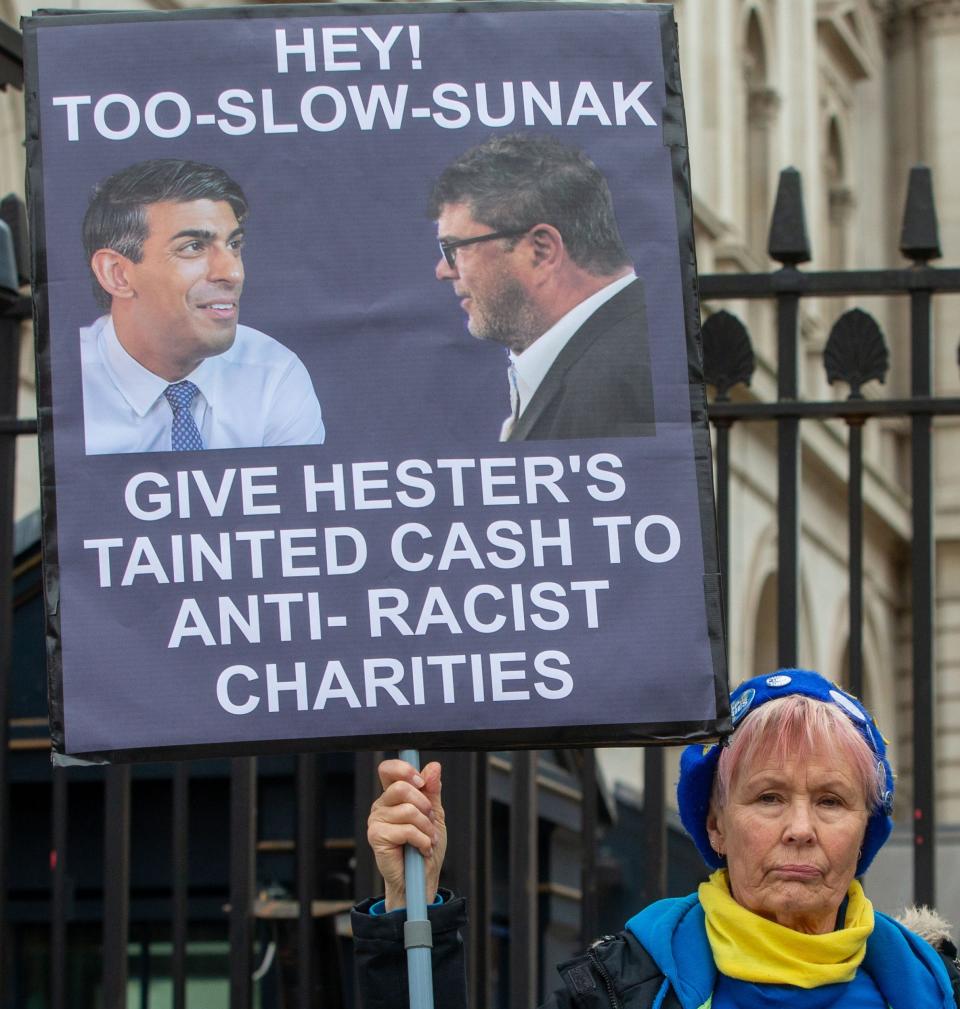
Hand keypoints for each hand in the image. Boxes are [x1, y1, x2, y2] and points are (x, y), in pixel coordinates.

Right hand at [367, 759, 446, 910]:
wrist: (421, 879)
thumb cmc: (425, 846)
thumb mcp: (434, 814)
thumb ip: (432, 790)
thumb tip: (433, 767)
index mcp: (392, 796)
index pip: (388, 769)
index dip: (405, 770)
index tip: (421, 782)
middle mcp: (381, 805)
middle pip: (402, 787)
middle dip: (425, 806)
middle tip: (430, 822)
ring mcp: (376, 820)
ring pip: (409, 810)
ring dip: (427, 828)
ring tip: (428, 840)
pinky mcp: (377, 836)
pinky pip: (407, 829)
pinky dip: (422, 841)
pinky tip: (422, 849)